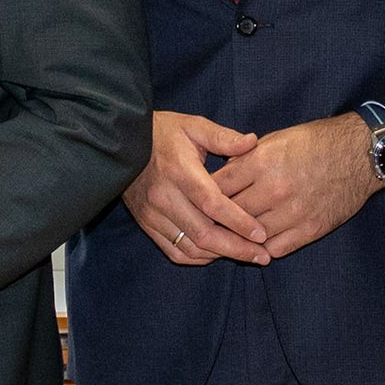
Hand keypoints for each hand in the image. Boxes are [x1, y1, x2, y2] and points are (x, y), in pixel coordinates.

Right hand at [125, 109, 268, 264]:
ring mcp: (153, 215)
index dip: (238, 222)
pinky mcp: (147, 225)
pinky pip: (175, 251)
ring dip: (220, 255)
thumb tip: (252, 142)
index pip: (212, 204)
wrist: (121, 144)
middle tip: (262, 256)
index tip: (261, 234)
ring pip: (190, 248)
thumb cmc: (163, 133)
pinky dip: (198, 258)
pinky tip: (217, 254)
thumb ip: (224, 137)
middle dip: (236, 248)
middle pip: (203, 234)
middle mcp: (164, 198)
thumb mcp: (194, 126)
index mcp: (180, 172)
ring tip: (246, 256)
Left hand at [212, 112, 384, 259]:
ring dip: (238, 238)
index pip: (217, 186)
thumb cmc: (316, 142)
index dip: (203, 196)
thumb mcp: (276, 139)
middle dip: (216, 220)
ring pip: (250, 235)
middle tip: (204, 225)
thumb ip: (246, 158)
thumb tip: (217, 175)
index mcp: (262, 161)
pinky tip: (256, 244)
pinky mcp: (311, 229)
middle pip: (230, 214)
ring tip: (227, 238)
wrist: (362, 154)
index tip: (195, 202)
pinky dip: (262, 248)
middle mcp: (275, 188)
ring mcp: (293, 211)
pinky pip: (275, 248)